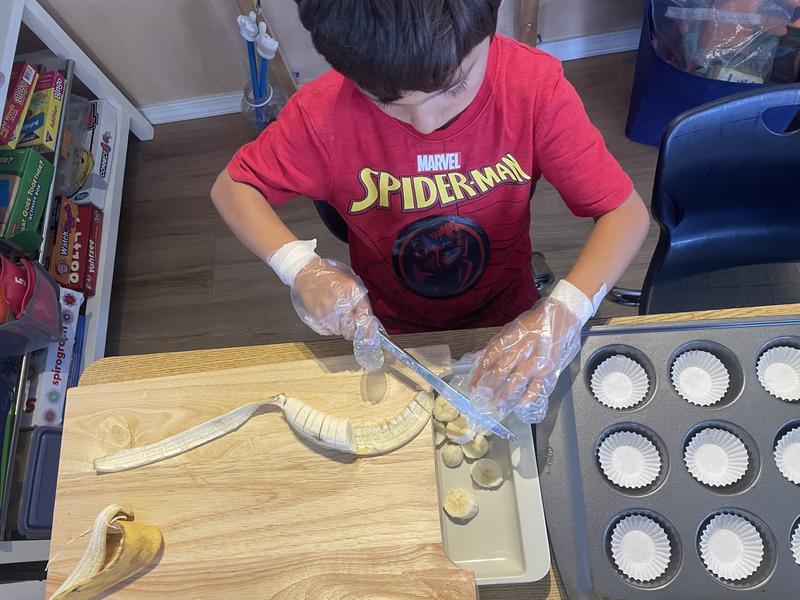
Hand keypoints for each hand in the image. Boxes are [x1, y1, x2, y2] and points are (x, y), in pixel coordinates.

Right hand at [290, 257, 383, 370]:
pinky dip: (328, 327)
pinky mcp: (316, 316)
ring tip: (335, 315)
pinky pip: (326, 331)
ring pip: (338, 331)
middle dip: (352, 330)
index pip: (364, 317)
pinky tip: (326, 316)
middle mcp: (341, 301)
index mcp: (352, 291)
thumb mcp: (351, 282)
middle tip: (350, 325)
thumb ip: (360, 302)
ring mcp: (327, 310)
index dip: (368, 330)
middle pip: (351, 328)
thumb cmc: (329, 275)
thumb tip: (369, 324)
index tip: (370, 337)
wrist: (307, 271)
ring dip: (339, 328)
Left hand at [467, 295, 582, 422]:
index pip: (490, 356)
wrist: (563, 313)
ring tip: (499, 405)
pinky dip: (530, 395)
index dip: (480, 373)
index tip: (473, 386)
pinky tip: (521, 404)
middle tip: (482, 398)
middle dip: (491, 385)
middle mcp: (522, 347)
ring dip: (508, 393)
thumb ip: (492, 345)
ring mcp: (537, 357)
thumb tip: (472, 357)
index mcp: (510, 337)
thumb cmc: (534, 323)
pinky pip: (539, 383)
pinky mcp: (550, 365)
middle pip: (503, 368)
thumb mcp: (510, 329)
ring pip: (519, 378)